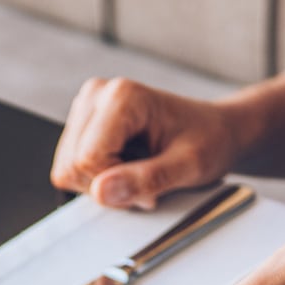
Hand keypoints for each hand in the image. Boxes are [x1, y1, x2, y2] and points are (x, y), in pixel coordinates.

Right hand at [51, 78, 240, 209]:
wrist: (217, 130)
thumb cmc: (209, 141)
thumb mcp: (189, 166)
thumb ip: (146, 180)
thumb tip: (101, 191)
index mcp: (121, 96)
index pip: (88, 159)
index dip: (116, 184)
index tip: (151, 187)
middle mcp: (97, 94)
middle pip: (72, 165)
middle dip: (107, 186)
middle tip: (146, 183)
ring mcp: (87, 107)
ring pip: (67, 169)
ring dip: (102, 184)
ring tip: (138, 173)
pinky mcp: (83, 123)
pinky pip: (71, 167)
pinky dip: (98, 179)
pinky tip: (126, 168)